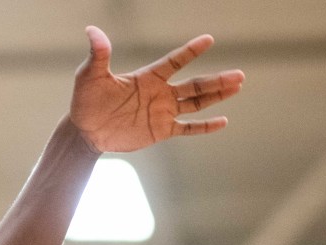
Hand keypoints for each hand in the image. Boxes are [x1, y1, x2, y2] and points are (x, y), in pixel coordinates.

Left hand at [70, 25, 244, 153]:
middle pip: (194, 84)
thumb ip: (98, 54)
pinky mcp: (161, 130)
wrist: (85, 131)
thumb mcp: (90, 76)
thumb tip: (92, 31)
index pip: (174, 62)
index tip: (208, 40)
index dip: (190, 51)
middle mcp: (160, 93)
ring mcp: (162, 112)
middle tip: (239, 75)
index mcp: (147, 77)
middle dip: (216, 80)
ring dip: (217, 96)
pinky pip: (187, 128)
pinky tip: (223, 122)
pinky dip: (204, 126)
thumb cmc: (86, 101)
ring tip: (237, 87)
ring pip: (196, 103)